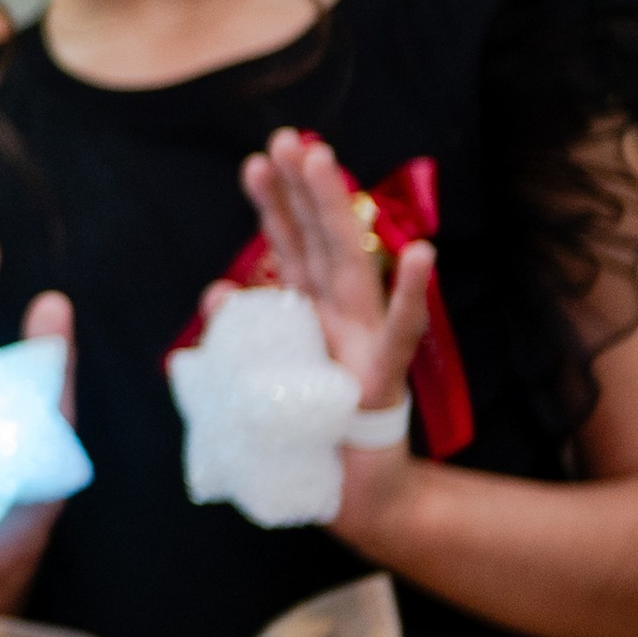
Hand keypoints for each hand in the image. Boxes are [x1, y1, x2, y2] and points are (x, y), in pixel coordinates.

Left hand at [234, 129, 435, 534]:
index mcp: (311, 314)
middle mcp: (341, 318)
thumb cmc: (309, 432)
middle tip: (288, 139)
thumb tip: (216, 293)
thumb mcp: (263, 381)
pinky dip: (408, 296)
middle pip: (321, 241)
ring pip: (351, 268)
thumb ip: (246, 334)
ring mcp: (365, 344)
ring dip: (338, 214)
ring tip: (327, 162)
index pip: (289, 248)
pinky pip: (398, 335)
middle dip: (304, 190)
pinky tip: (420, 254)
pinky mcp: (383, 381)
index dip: (275, 204)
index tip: (258, 160)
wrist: (351, 497)